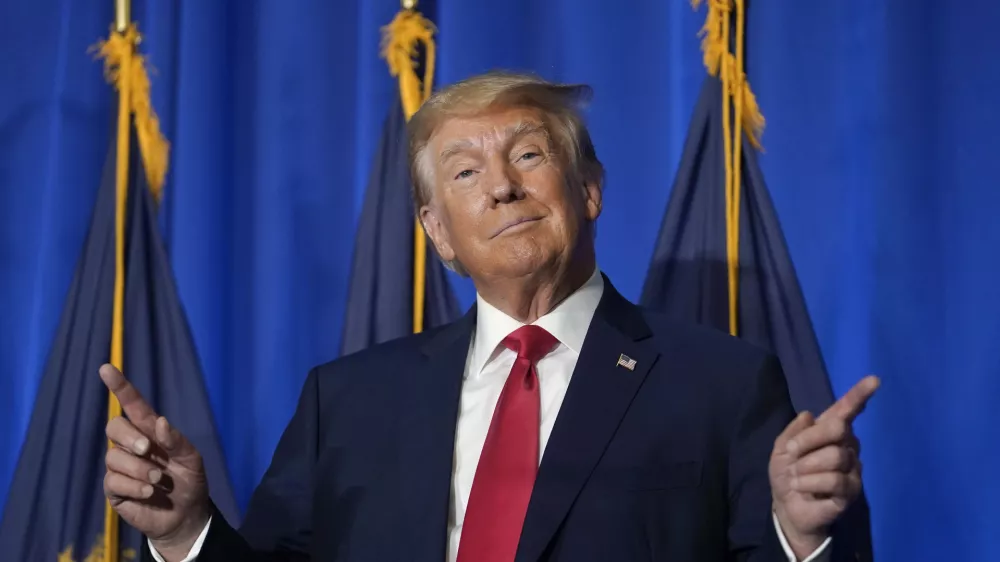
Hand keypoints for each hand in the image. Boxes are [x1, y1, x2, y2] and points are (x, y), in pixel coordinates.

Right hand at [101, 364, 209, 561]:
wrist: (185, 514)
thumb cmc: (189, 481)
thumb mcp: (192, 458)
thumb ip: (176, 440)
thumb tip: (159, 422)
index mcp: (150, 431)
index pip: (133, 405)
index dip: (120, 387)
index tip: (106, 368)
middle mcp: (132, 445)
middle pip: (114, 427)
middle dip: (129, 436)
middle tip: (148, 450)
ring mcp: (121, 466)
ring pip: (114, 457)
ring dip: (140, 469)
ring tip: (159, 481)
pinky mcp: (114, 489)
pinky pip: (113, 481)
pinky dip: (134, 486)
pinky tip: (149, 493)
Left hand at [770, 375, 878, 559]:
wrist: (787, 506)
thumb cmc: (787, 473)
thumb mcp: (782, 449)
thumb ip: (793, 431)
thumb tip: (809, 414)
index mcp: (830, 432)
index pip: (846, 410)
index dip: (859, 395)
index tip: (874, 380)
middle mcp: (846, 446)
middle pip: (837, 429)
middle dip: (808, 441)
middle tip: (793, 455)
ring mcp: (852, 468)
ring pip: (834, 457)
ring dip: (806, 468)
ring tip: (798, 478)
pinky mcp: (852, 490)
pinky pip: (834, 480)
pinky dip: (810, 485)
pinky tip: (805, 490)